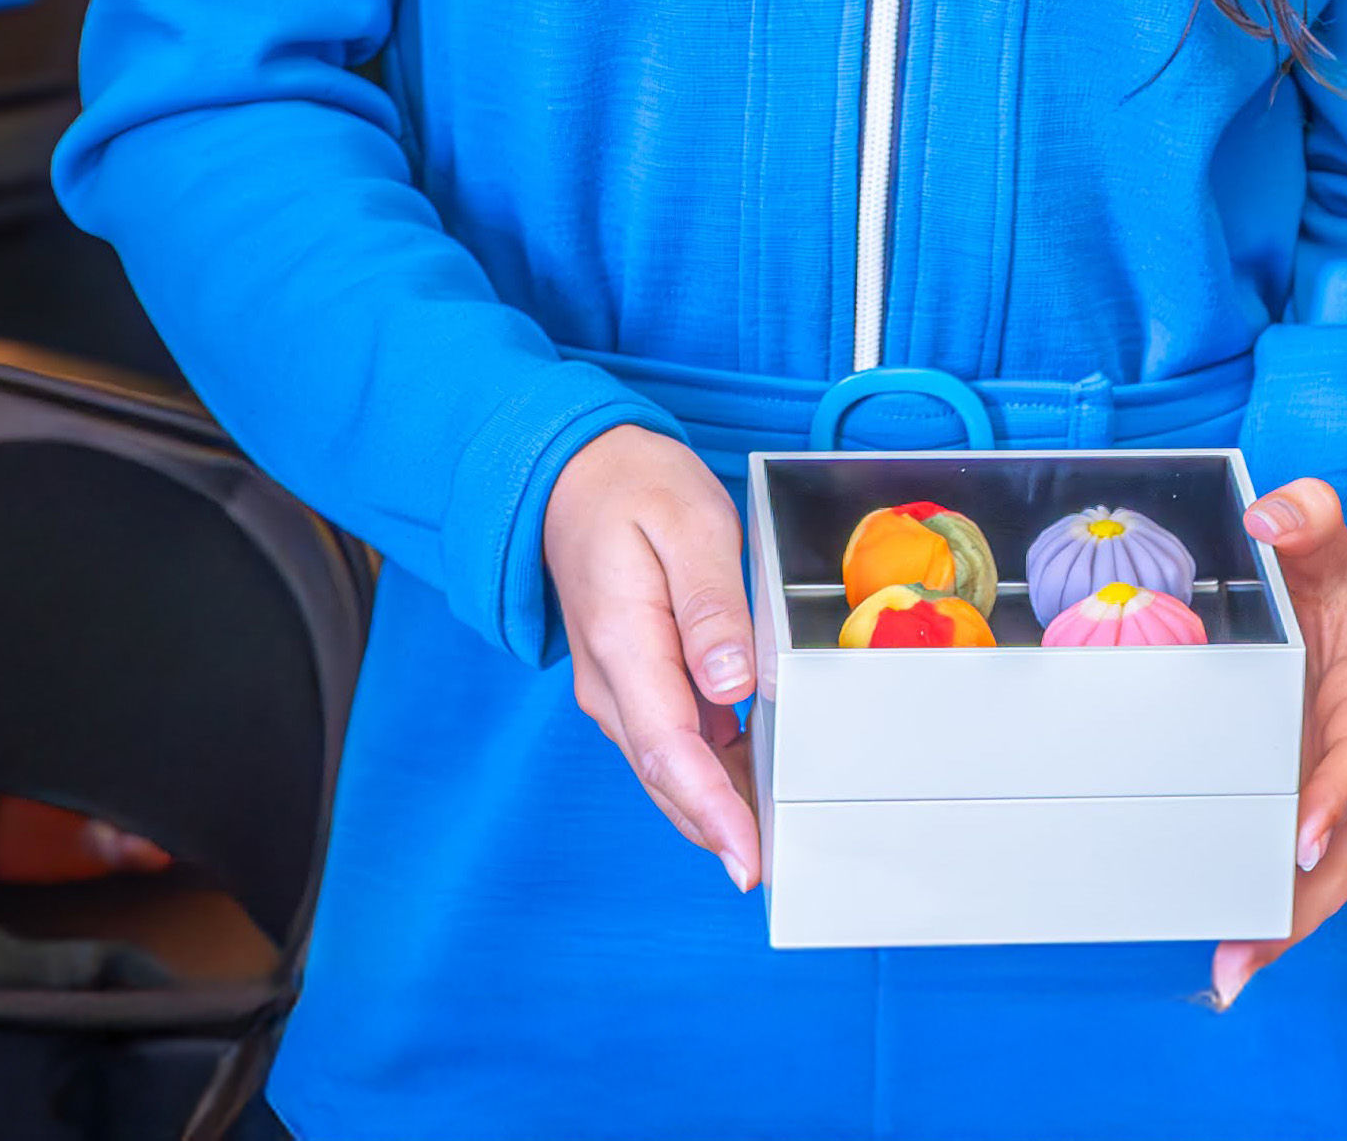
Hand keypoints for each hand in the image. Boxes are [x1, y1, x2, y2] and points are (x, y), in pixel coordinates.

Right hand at [544, 424, 760, 890]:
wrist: (573, 475)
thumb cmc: (636, 489)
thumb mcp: (688, 523)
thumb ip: (710, 605)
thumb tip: (732, 688)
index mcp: (622, 645)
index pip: (669, 749)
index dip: (711, 809)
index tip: (748, 855)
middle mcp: (611, 682)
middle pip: (667, 774)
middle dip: (716, 828)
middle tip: (771, 871)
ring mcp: (618, 685)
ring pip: (668, 764)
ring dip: (713, 805)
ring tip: (773, 840)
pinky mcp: (633, 678)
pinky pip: (671, 737)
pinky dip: (707, 769)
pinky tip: (751, 781)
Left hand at [1210, 479, 1346, 1008]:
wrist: (1345, 606)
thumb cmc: (1332, 578)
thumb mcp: (1323, 542)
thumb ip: (1305, 519)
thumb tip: (1271, 517)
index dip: (1338, 797)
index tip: (1306, 837)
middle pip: (1345, 844)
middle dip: (1302, 902)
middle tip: (1249, 948)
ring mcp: (1328, 792)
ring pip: (1321, 873)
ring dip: (1281, 924)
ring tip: (1229, 971)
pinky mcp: (1298, 807)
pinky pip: (1291, 867)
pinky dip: (1266, 911)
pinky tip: (1225, 951)